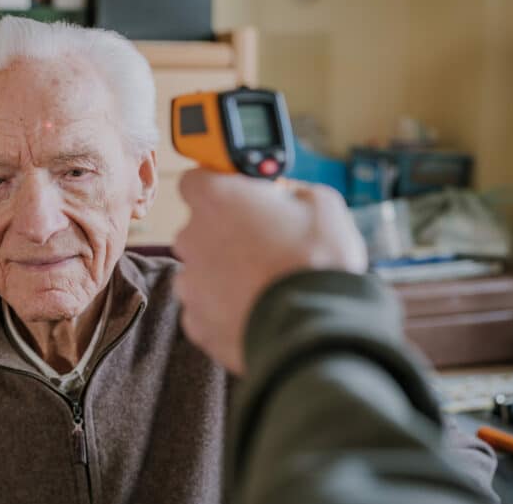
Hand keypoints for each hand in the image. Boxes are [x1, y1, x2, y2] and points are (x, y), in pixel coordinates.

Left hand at [173, 169, 366, 373]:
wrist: (315, 332)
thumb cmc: (318, 261)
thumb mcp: (322, 204)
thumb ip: (292, 191)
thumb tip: (285, 195)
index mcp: (216, 199)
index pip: (195, 180)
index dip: (219, 187)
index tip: (241, 196)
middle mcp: (191, 238)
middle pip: (199, 228)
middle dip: (226, 233)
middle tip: (265, 245)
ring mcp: (190, 283)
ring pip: (202, 271)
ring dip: (225, 274)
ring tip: (265, 285)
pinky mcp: (195, 322)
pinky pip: (207, 308)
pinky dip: (226, 309)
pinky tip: (257, 310)